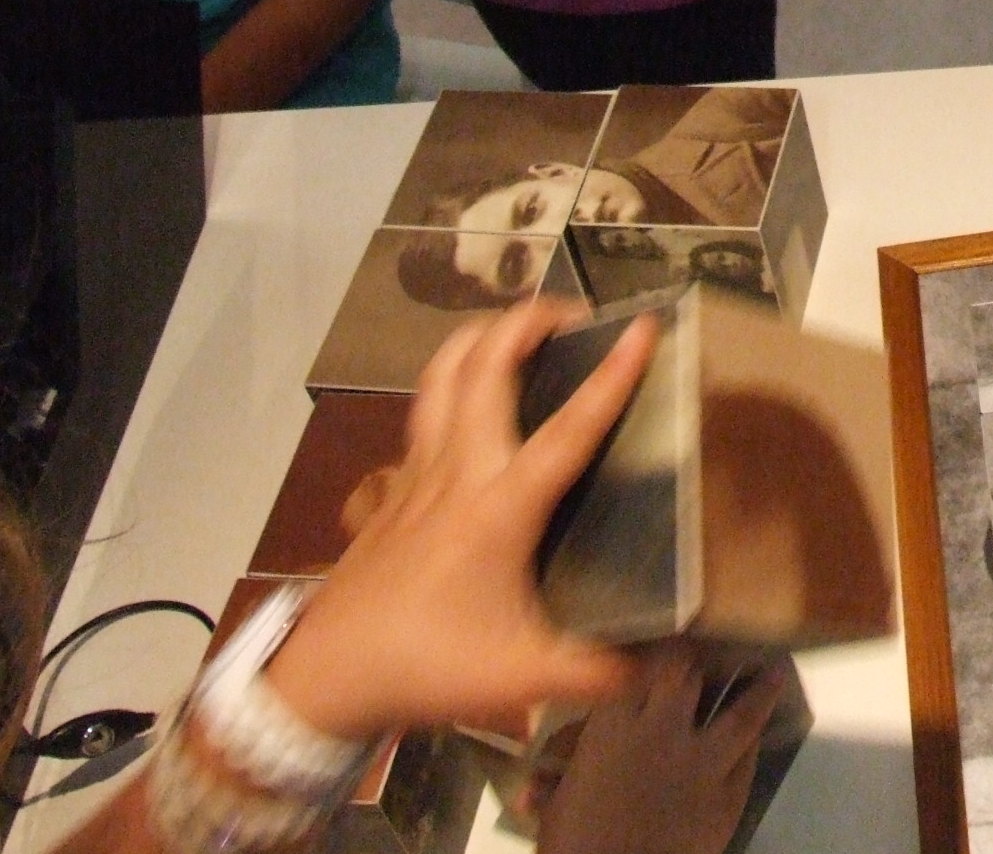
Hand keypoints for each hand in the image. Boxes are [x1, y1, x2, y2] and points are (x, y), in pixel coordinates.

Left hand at [262, 300, 655, 739]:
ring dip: (483, 336)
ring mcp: (418, 471)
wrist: (324, 677)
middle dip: (530, 321)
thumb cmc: (426, 666)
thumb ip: (600, 670)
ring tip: (519, 328)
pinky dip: (451, 380)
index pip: (566, 430)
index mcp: (499, 509)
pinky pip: (424, 409)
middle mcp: (458, 472)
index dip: (611, 378)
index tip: (644, 328)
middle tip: (576, 314)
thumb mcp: (523, 678)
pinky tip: (469, 396)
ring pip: (443, 374)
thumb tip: (668, 664)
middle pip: (486, 366)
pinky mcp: (393, 484)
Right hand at [536, 643, 786, 853]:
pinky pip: (748, 760)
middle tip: (708, 649)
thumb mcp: (557, 805)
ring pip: (742, 712)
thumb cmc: (574, 847)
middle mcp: (663, 730)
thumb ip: (559, 781)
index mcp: (612, 725)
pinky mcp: (728, 798)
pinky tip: (760, 734)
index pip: (639, 666)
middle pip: (689, 674)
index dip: (654, 650)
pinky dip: (754, 743)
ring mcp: (703, 763)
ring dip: (759, 690)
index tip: (664, 640)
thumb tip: (537, 785)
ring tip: (775, 670)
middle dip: (697, 659)